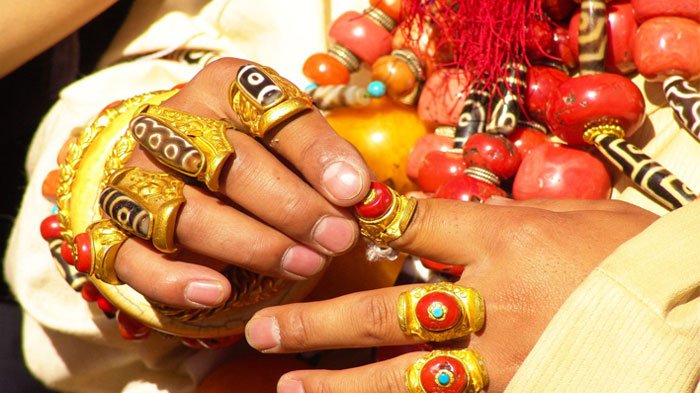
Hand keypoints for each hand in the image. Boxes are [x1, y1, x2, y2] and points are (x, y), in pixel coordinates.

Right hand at [109, 58, 371, 307]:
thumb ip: (326, 158)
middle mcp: (172, 126)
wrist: (191, 171)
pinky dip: (174, 280)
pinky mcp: (115, 227)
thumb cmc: (259, 153)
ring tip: (304, 266)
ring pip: (188, 215)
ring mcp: (139, 177)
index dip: (315, 152)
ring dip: (252, 246)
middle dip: (292, 209)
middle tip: (338, 239)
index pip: (267, 110)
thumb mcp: (295, 139)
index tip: (354, 191)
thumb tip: (357, 194)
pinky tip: (219, 292)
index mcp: (222, 89)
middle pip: (230, 167)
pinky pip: (133, 259)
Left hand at [244, 197, 657, 391]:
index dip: (360, 220)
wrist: (691, 309)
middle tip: (263, 330)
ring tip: (291, 388)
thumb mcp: (576, 215)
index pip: (412, 222)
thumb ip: (506, 216)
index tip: (320, 223)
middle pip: (386, 310)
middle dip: (319, 321)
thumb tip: (448, 214)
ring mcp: (506, 358)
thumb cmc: (636, 254)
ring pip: (405, 376)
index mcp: (504, 240)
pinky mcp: (523, 391)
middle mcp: (493, 302)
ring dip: (343, 385)